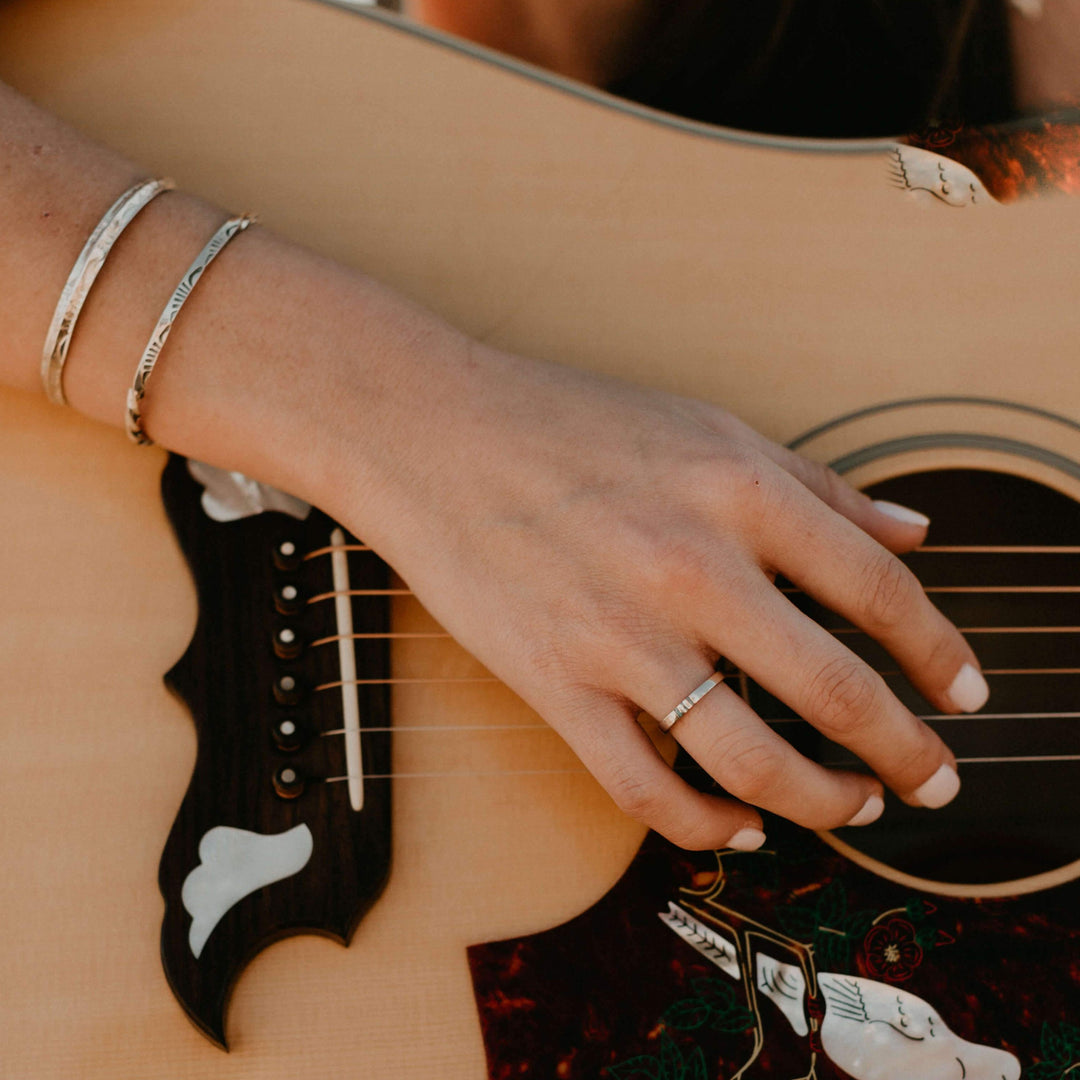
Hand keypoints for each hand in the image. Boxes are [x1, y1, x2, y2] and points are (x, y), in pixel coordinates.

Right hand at [317, 339, 985, 850]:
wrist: (435, 434)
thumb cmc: (569, 423)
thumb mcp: (709, 428)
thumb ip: (819, 485)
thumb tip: (913, 530)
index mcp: (739, 491)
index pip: (877, 593)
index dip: (939, 655)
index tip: (963, 693)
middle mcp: (692, 568)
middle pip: (837, 693)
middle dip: (907, 755)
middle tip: (935, 782)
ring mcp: (620, 635)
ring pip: (753, 762)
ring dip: (826, 802)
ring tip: (855, 806)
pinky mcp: (556, 684)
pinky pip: (648, 788)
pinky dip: (708, 826)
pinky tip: (742, 825)